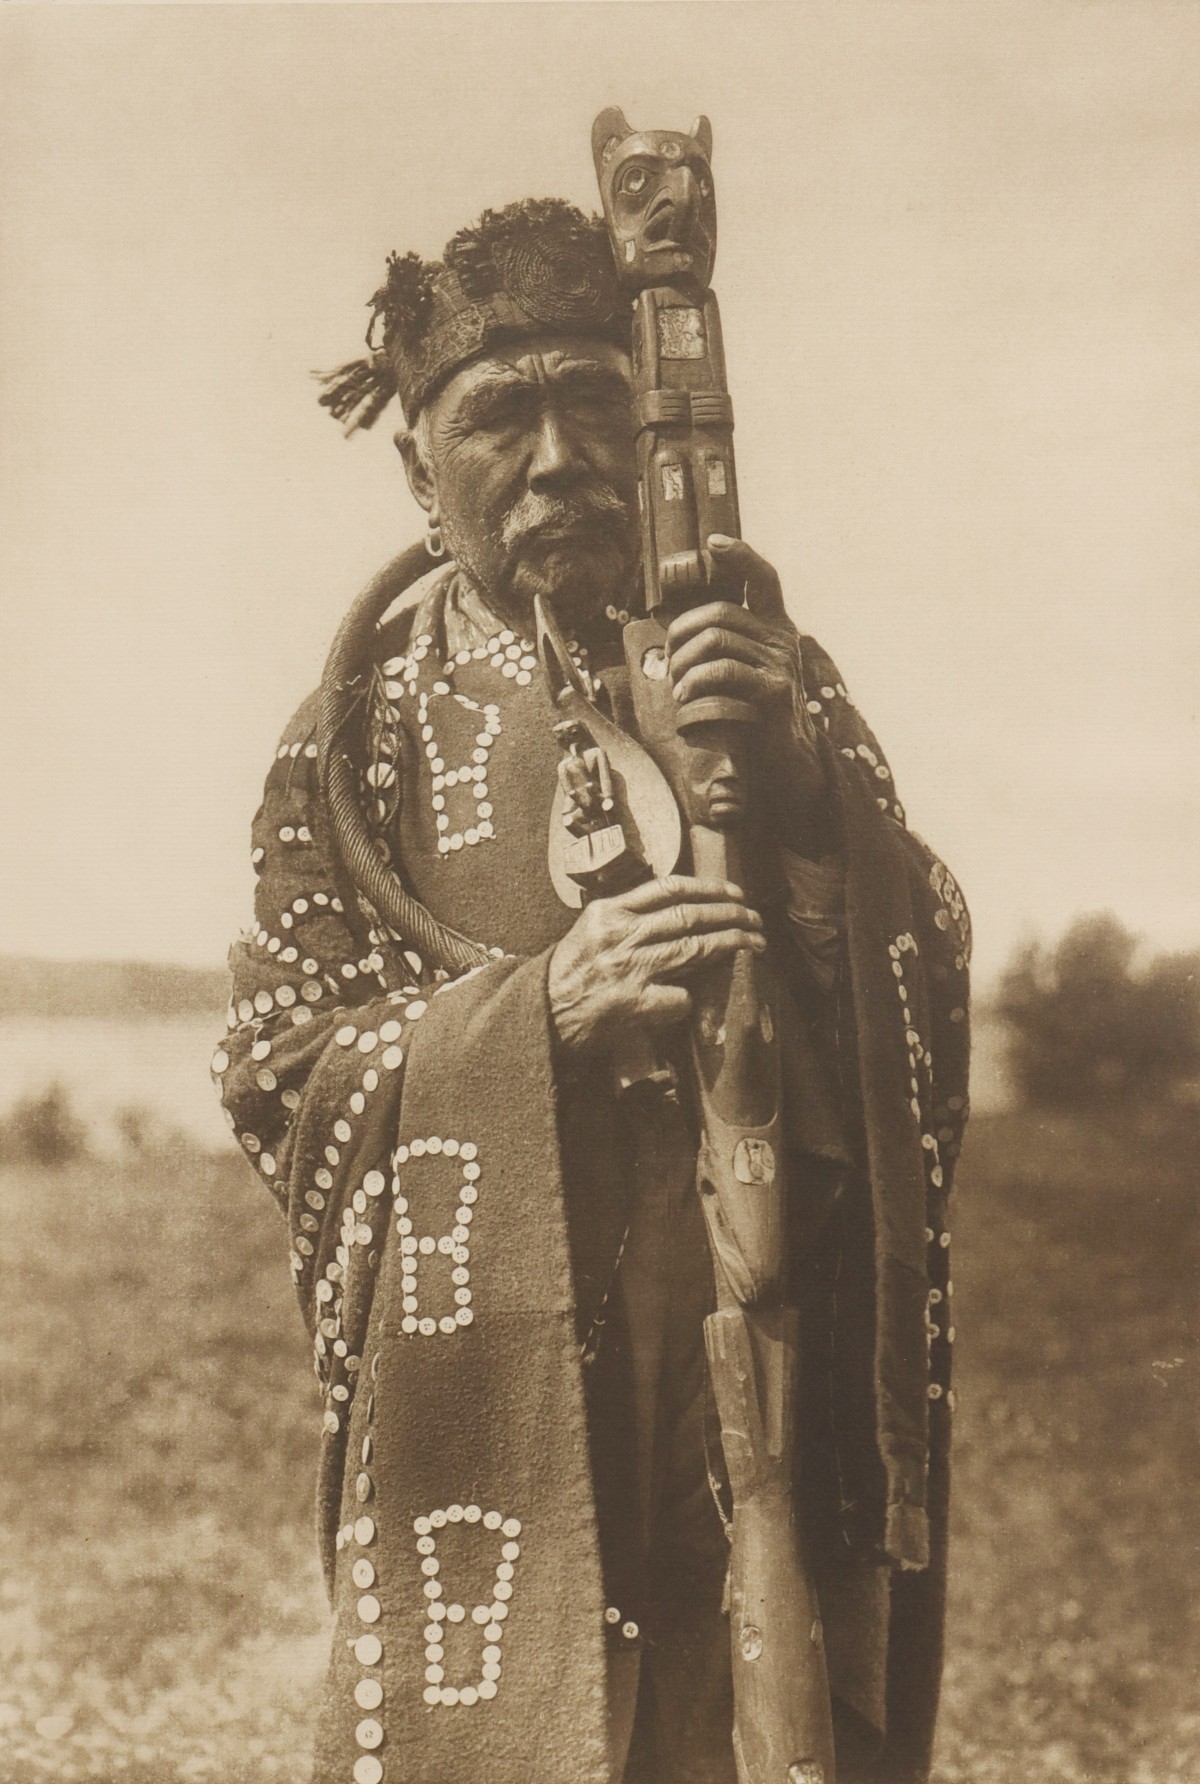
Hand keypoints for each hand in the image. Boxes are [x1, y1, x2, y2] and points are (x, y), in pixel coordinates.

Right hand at [548, 875, 764, 1056]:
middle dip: (730, 914)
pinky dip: (692, 998)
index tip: (732, 890)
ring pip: (693, 948)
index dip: (707, 887)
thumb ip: (626, 918)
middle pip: (688, 916)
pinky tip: (698, 1000)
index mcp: (608, 912)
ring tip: (755, 942)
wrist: (540, 1016)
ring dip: (731, 945)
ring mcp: (627, 969)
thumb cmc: (567, 976)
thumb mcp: (590, 932)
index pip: (667, 888)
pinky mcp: (633, 1003)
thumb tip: (676, 910)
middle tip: (754, 917)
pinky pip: (679, 997)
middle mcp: (619, 935)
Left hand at [665, 535, 829, 835]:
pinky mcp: (774, 690)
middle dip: (681, 635)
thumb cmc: (749, 716)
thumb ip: (721, 646)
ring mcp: (781, 663)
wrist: (779, 762)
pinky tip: (684, 700)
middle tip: (669, 665)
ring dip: (683, 664)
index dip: (740, 555)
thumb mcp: (738, 673)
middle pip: (719, 613)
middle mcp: (782, 639)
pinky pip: (722, 670)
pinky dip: (694, 683)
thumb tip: (675, 631)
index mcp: (775, 628)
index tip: (713, 542)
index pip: (764, 579)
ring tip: (676, 688)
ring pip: (715, 640)